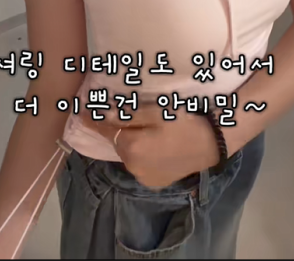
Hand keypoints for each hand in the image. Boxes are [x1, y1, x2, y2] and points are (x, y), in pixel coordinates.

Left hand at [79, 103, 218, 188]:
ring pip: (128, 155)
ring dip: (129, 142)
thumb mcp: (154, 110)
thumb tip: (100, 112)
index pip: (104, 131)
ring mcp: (143, 178)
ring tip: (139, 129)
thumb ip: (126, 113)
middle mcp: (132, 167)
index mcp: (131, 147)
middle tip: (117, 115)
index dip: (92, 120)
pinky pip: (139, 166)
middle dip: (115, 130)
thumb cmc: (183, 121)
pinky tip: (151, 145)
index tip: (81, 111)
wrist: (212, 143)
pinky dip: (140, 155)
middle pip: (116, 143)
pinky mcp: (155, 183)